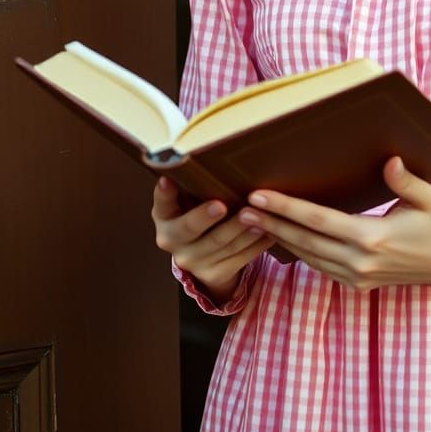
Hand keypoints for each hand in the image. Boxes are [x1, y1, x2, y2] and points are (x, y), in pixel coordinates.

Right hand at [151, 176, 274, 300]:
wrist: (207, 257)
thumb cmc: (202, 214)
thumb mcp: (191, 201)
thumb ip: (194, 185)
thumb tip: (204, 155)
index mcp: (164, 217)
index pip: (161, 203)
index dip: (164, 193)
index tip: (168, 180)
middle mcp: (171, 241)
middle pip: (189, 229)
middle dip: (205, 216)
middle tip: (221, 205)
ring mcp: (192, 261)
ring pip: (221, 244)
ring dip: (241, 229)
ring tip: (258, 215)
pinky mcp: (213, 275)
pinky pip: (238, 259)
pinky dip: (255, 245)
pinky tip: (269, 232)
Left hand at [235, 156, 430, 291]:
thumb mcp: (427, 198)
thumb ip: (405, 181)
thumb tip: (390, 160)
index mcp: (373, 238)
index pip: (318, 221)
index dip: (286, 208)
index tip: (259, 198)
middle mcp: (360, 262)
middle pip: (304, 241)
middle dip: (271, 224)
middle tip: (242, 209)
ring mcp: (358, 277)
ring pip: (308, 257)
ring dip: (279, 239)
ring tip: (253, 222)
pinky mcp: (358, 284)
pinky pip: (320, 267)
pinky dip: (298, 252)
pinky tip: (282, 238)